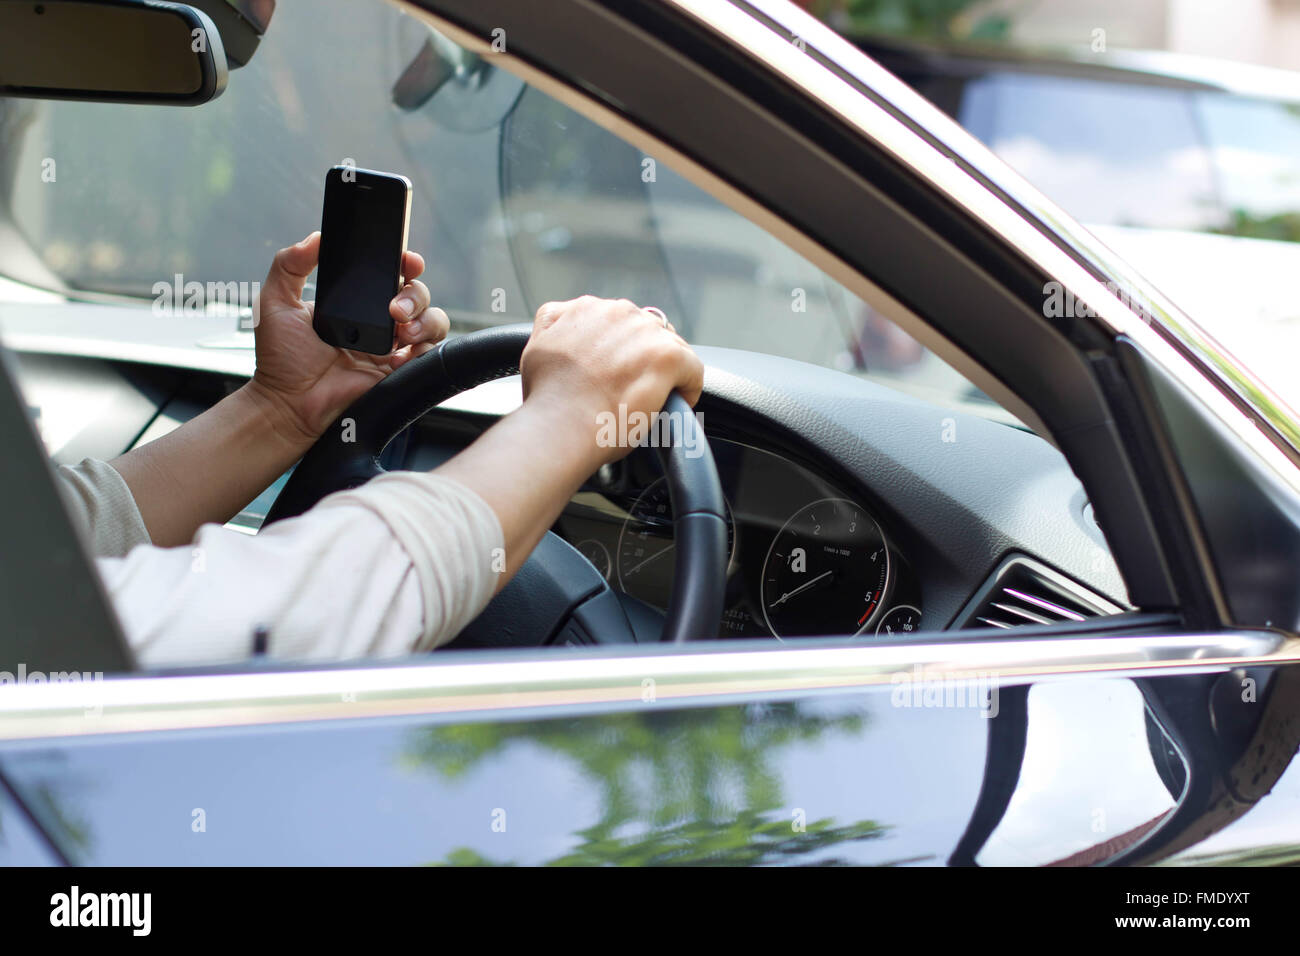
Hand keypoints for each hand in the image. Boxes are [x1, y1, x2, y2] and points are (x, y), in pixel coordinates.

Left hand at [247, 231, 449, 441]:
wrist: (289, 404)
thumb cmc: (280, 359)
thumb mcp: (275, 302)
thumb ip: (288, 264)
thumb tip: (315, 238)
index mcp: (355, 301)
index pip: (390, 274)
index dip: (404, 263)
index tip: (406, 261)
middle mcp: (378, 322)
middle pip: (418, 294)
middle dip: (415, 295)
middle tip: (395, 309)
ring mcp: (392, 348)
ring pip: (433, 321)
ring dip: (424, 321)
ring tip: (401, 334)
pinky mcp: (399, 373)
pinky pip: (429, 355)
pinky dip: (421, 352)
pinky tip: (396, 358)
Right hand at [520, 296, 703, 463]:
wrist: (560, 425)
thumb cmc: (548, 401)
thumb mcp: (536, 347)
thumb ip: (553, 325)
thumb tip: (563, 324)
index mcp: (586, 309)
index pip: (619, 321)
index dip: (622, 349)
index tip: (618, 371)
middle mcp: (617, 312)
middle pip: (647, 330)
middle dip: (645, 357)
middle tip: (635, 388)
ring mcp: (644, 333)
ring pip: (672, 347)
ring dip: (667, 371)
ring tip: (657, 397)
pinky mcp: (668, 356)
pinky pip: (693, 368)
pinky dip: (689, 388)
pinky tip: (678, 405)